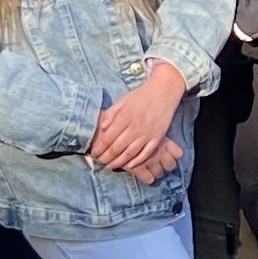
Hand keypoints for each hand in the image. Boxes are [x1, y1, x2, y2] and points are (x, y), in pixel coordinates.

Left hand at [90, 62, 189, 177]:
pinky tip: (129, 166)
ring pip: (130, 153)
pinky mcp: (158, 137)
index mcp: (125, 116)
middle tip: (99, 162)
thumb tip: (101, 127)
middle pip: (117, 147)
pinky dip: (137, 161)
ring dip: (118, 162)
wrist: (164, 92)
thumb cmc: (141, 95)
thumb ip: (111, 113)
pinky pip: (146, 153)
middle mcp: (135, 127)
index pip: (108, 137)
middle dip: (106, 157)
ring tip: (110, 166)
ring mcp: (147, 133)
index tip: (93, 153)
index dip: (99, 147)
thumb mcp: (123, 100)